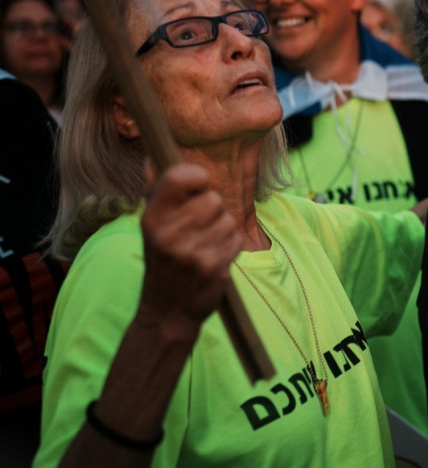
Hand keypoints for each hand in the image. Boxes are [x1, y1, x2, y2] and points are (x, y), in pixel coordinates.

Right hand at [136, 163, 240, 338]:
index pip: (178, 177)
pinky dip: (231, 247)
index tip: (199, 185)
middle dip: (214, 211)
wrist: (166, 311)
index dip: (196, 176)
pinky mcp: (211, 267)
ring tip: (205, 246)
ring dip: (223, 231)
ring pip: (228, 220)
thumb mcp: (151, 228)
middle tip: (200, 228)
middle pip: (213, 199)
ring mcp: (190, 252)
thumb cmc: (163, 261)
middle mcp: (167, 234)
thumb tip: (152, 156)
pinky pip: (236, 240)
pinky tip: (214, 259)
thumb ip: (154, 191)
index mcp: (151, 218)